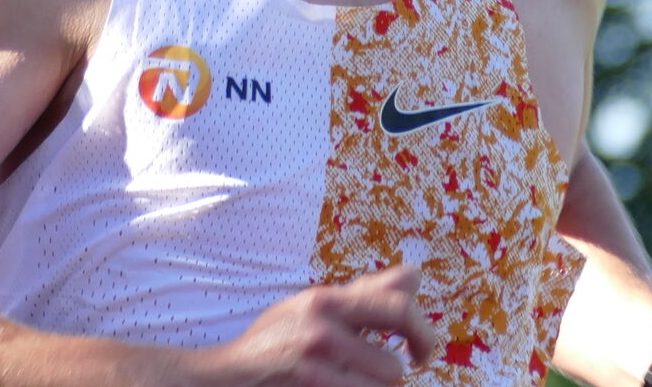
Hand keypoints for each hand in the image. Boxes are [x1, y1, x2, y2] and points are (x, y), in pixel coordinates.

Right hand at [190, 264, 436, 386]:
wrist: (228, 374)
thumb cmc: (278, 339)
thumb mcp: (315, 306)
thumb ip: (366, 293)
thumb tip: (415, 275)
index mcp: (326, 299)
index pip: (399, 307)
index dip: (423, 332)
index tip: (421, 348)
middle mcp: (321, 326)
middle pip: (393, 365)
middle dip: (399, 373)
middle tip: (408, 369)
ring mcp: (314, 362)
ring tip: (346, 381)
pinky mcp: (311, 386)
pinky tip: (333, 386)